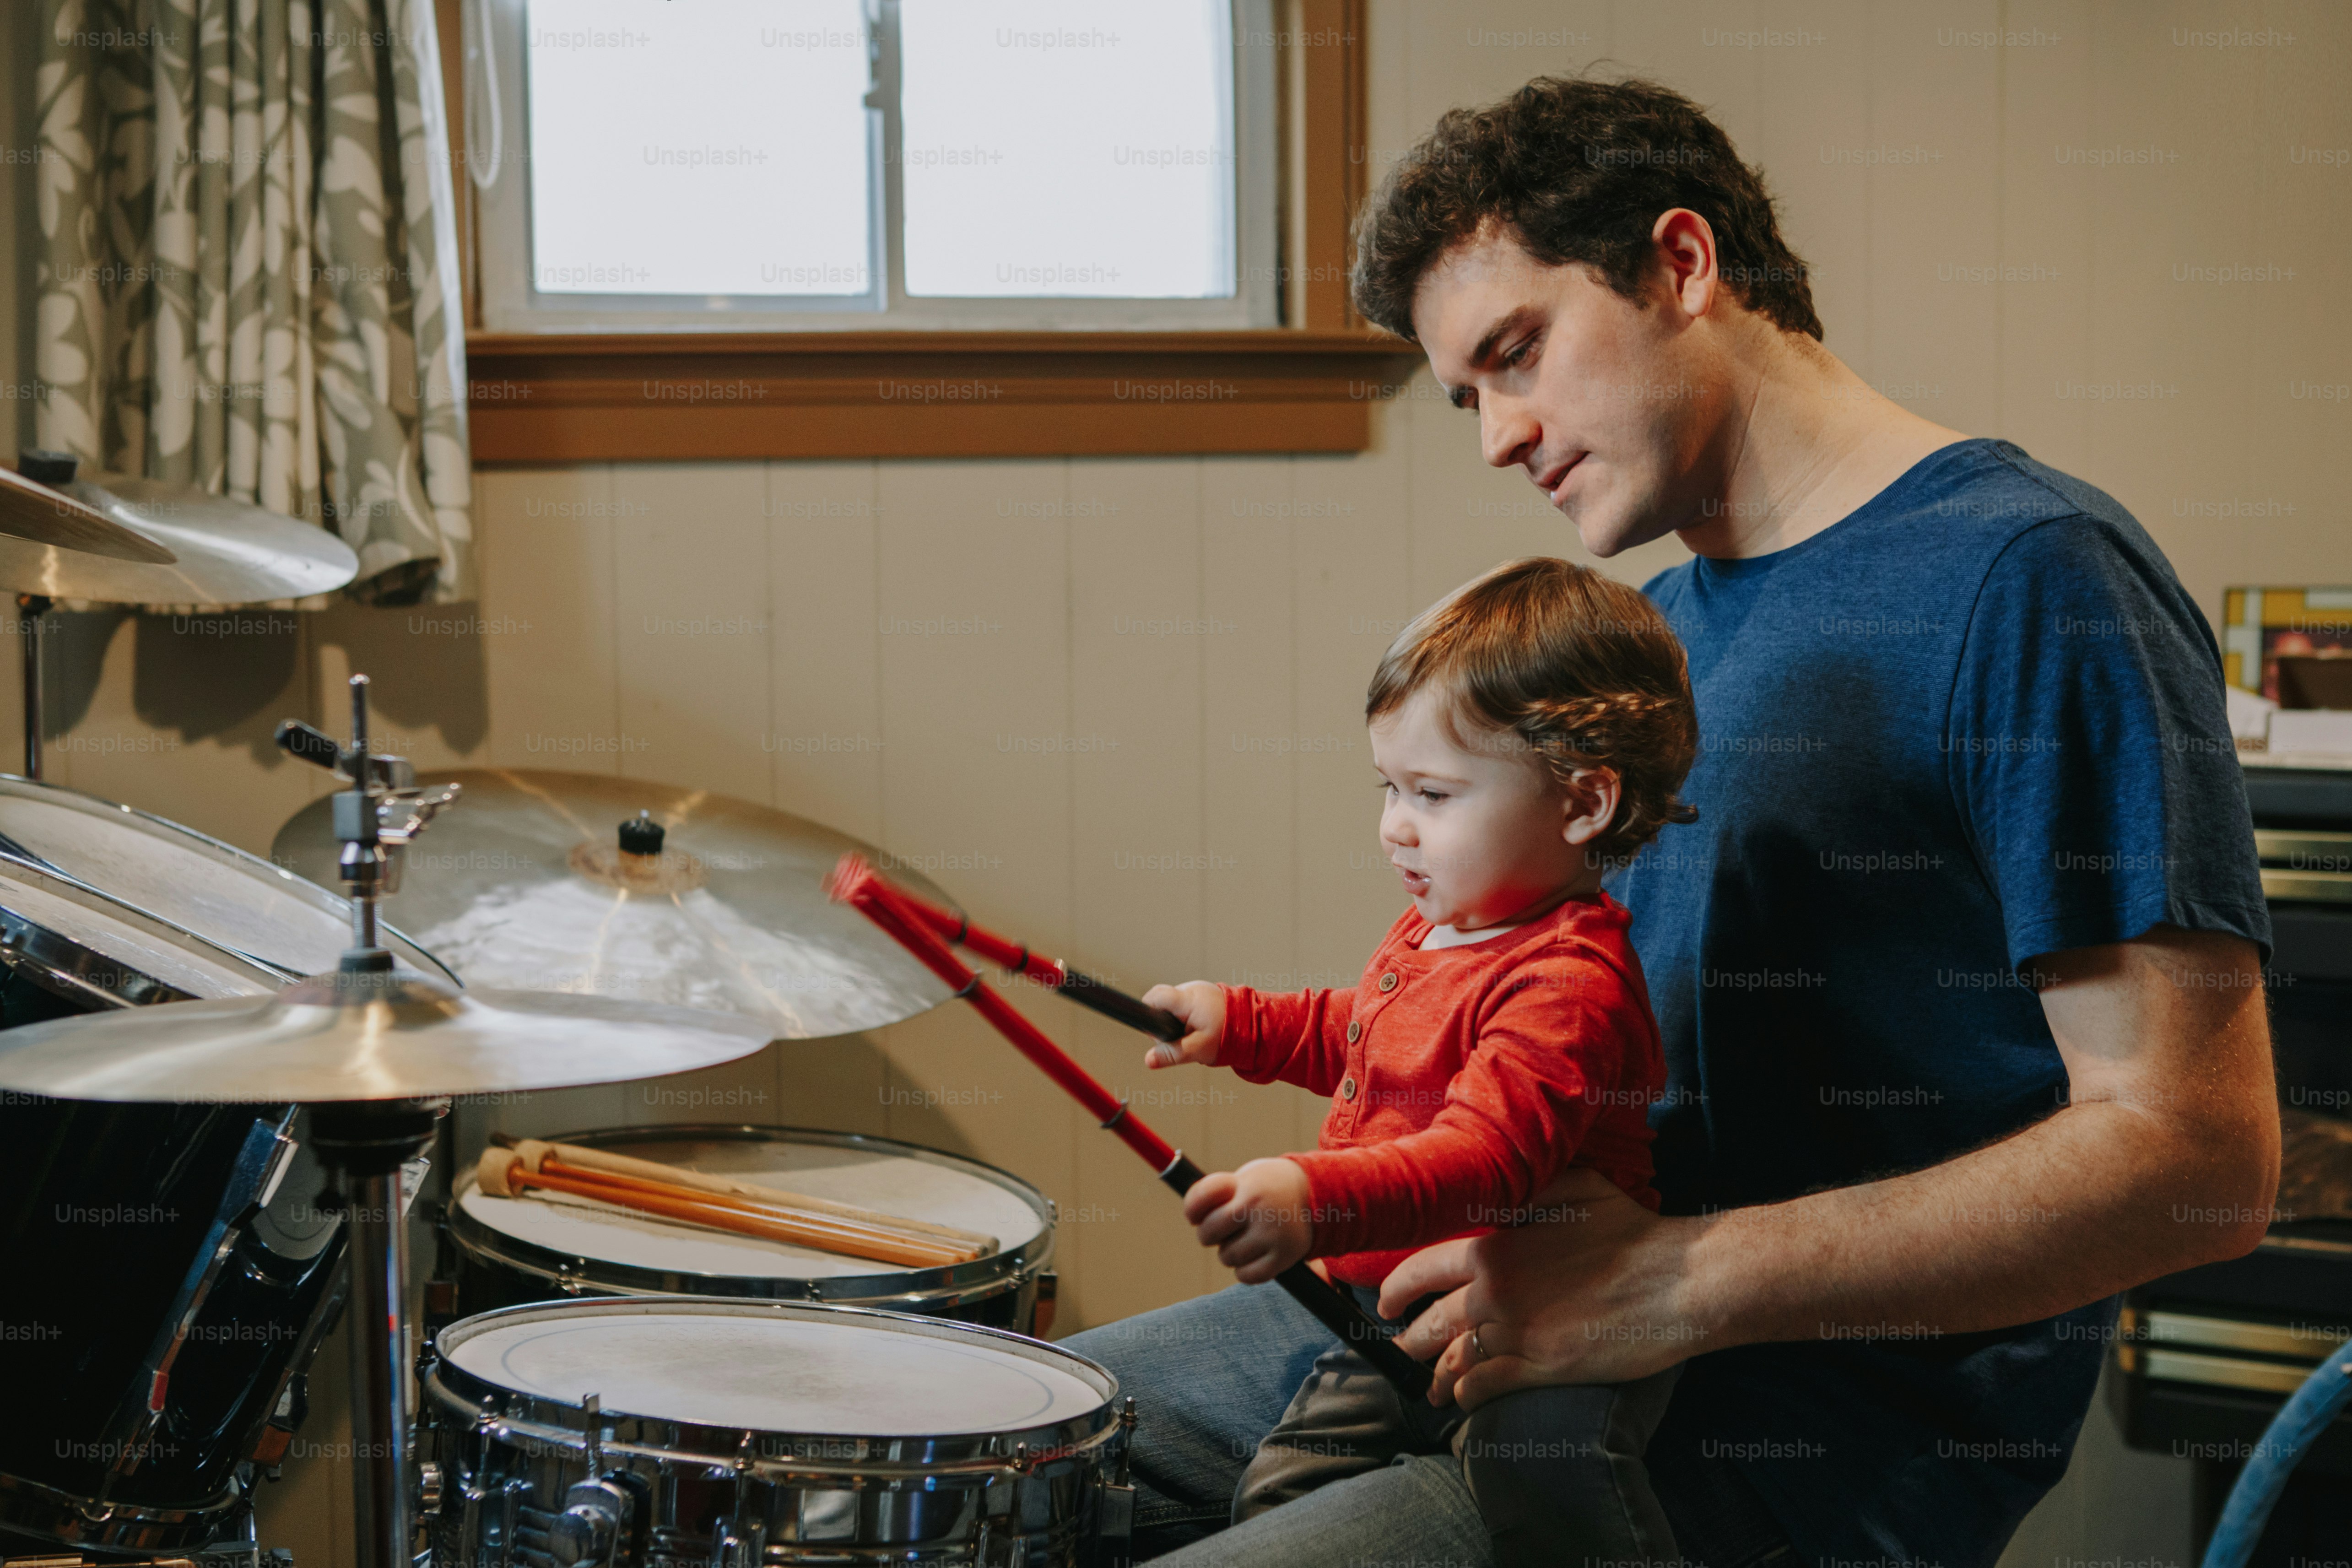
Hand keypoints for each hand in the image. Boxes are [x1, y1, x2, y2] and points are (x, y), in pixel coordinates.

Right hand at [1140, 981, 1224, 1068]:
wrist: (1256, 1026)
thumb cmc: (1229, 1036)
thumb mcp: (1198, 1049)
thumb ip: (1173, 1054)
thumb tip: (1149, 1060)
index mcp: (1188, 1000)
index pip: (1155, 996)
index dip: (1147, 1010)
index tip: (1152, 1027)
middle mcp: (1193, 989)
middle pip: (1164, 1003)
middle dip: (1166, 1022)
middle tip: (1180, 1040)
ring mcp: (1200, 989)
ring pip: (1176, 1005)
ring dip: (1179, 1020)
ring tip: (1194, 1035)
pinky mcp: (1207, 993)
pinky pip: (1188, 1004)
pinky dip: (1189, 1017)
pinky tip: (1200, 1028)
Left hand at [1183, 1157, 1314, 1283]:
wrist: (1315, 1194)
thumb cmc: (1266, 1188)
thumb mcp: (1243, 1179)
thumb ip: (1215, 1196)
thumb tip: (1194, 1220)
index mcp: (1245, 1185)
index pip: (1200, 1198)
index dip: (1192, 1210)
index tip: (1195, 1214)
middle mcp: (1258, 1208)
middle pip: (1208, 1233)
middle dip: (1210, 1234)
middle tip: (1225, 1228)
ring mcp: (1272, 1234)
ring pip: (1227, 1256)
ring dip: (1230, 1251)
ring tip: (1247, 1238)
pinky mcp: (1283, 1257)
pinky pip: (1247, 1275)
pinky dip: (1245, 1270)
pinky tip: (1254, 1255)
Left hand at [1377, 1168, 1709, 1408]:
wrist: (1676, 1279)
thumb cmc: (1631, 1229)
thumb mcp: (1574, 1187)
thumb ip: (1526, 1189)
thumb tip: (1496, 1185)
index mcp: (1494, 1245)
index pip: (1422, 1268)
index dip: (1396, 1288)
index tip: (1386, 1301)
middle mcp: (1495, 1290)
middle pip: (1430, 1320)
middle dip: (1408, 1337)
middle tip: (1400, 1345)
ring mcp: (1516, 1332)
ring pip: (1454, 1358)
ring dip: (1435, 1375)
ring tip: (1429, 1388)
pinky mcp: (1542, 1367)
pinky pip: (1486, 1386)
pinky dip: (1467, 1396)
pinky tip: (1464, 1401)